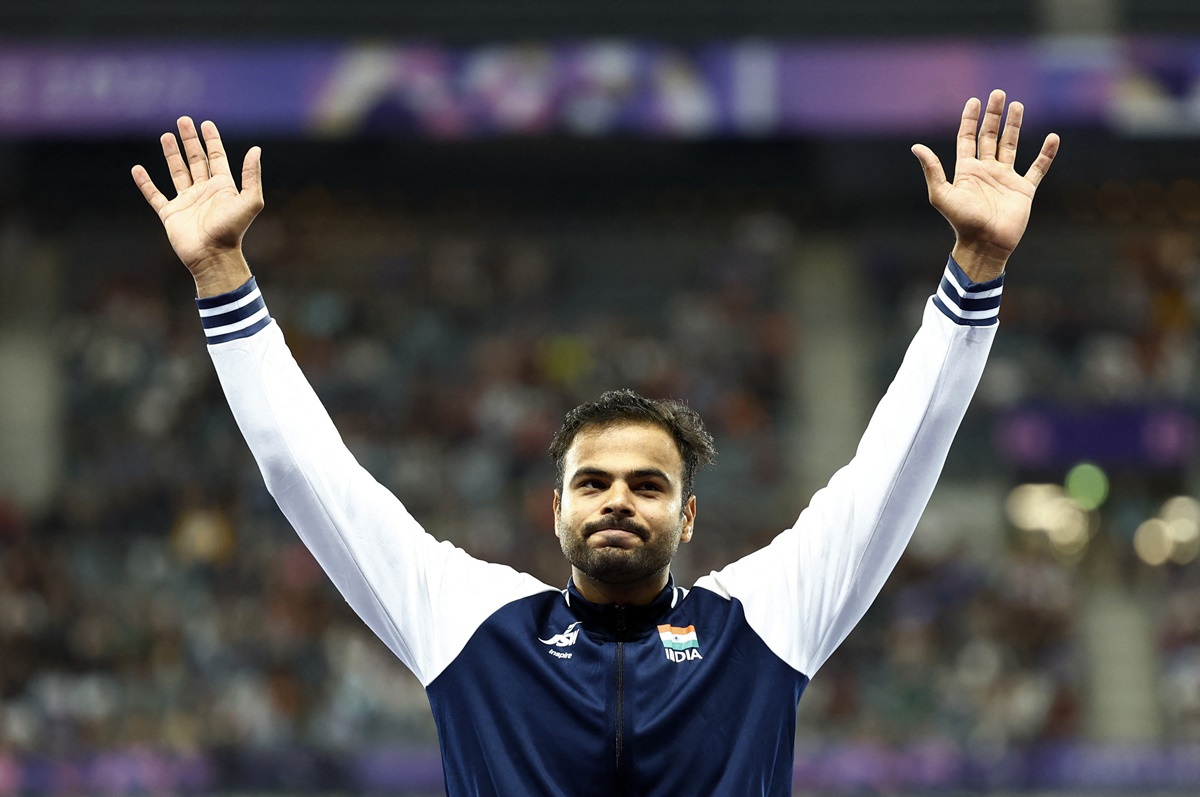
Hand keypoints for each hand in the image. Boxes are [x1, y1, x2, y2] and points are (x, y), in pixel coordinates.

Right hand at [132, 117, 262, 296]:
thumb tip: (256, 149)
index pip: (216, 157)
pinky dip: (145, 183)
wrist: (213, 256)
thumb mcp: (250, 201)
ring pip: (177, 172)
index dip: (212, 140)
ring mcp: (186, 202)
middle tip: (183, 120)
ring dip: (172, 154)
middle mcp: (204, 192)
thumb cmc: (233, 231)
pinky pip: (155, 195)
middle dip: (190, 140)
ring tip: (166, 136)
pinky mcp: (170, 214)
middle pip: (196, 160)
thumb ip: (251, 175)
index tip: (206, 124)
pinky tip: (138, 169)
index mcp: (222, 187)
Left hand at [912, 89, 1058, 281]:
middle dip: (993, 116)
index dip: (970, 120)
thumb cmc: (962, 222)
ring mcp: (1006, 179)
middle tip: (998, 94)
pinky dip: (1046, 154)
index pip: (967, 138)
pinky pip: (1038, 168)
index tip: (974, 100)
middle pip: (990, 137)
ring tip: (1017, 105)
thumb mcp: (942, 195)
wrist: (985, 244)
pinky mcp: (1024, 189)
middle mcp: (986, 171)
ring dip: (1014, 126)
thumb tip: (916, 146)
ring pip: (1011, 146)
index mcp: (966, 171)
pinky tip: (1052, 138)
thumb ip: (932, 170)